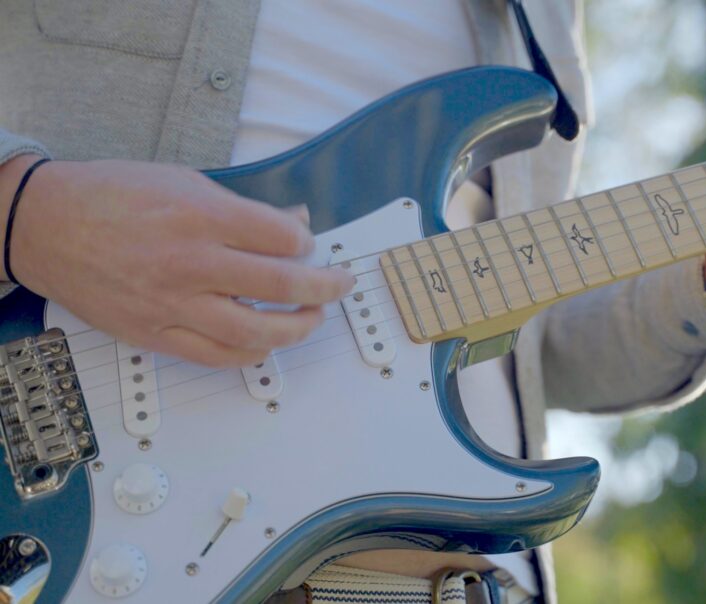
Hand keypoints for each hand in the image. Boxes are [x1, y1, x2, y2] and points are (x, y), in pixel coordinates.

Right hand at [3, 158, 353, 366]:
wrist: (46, 226)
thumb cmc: (114, 195)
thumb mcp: (184, 182)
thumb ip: (245, 209)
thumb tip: (296, 224)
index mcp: (201, 216)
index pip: (282, 238)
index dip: (307, 243)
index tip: (307, 244)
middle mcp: (191, 263)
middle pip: (282, 285)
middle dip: (326, 287)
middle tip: (340, 284)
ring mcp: (172, 304)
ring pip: (257, 332)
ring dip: (299, 328)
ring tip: (313, 318)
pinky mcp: (155, 335)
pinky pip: (217, 356)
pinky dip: (252, 352)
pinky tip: (267, 343)